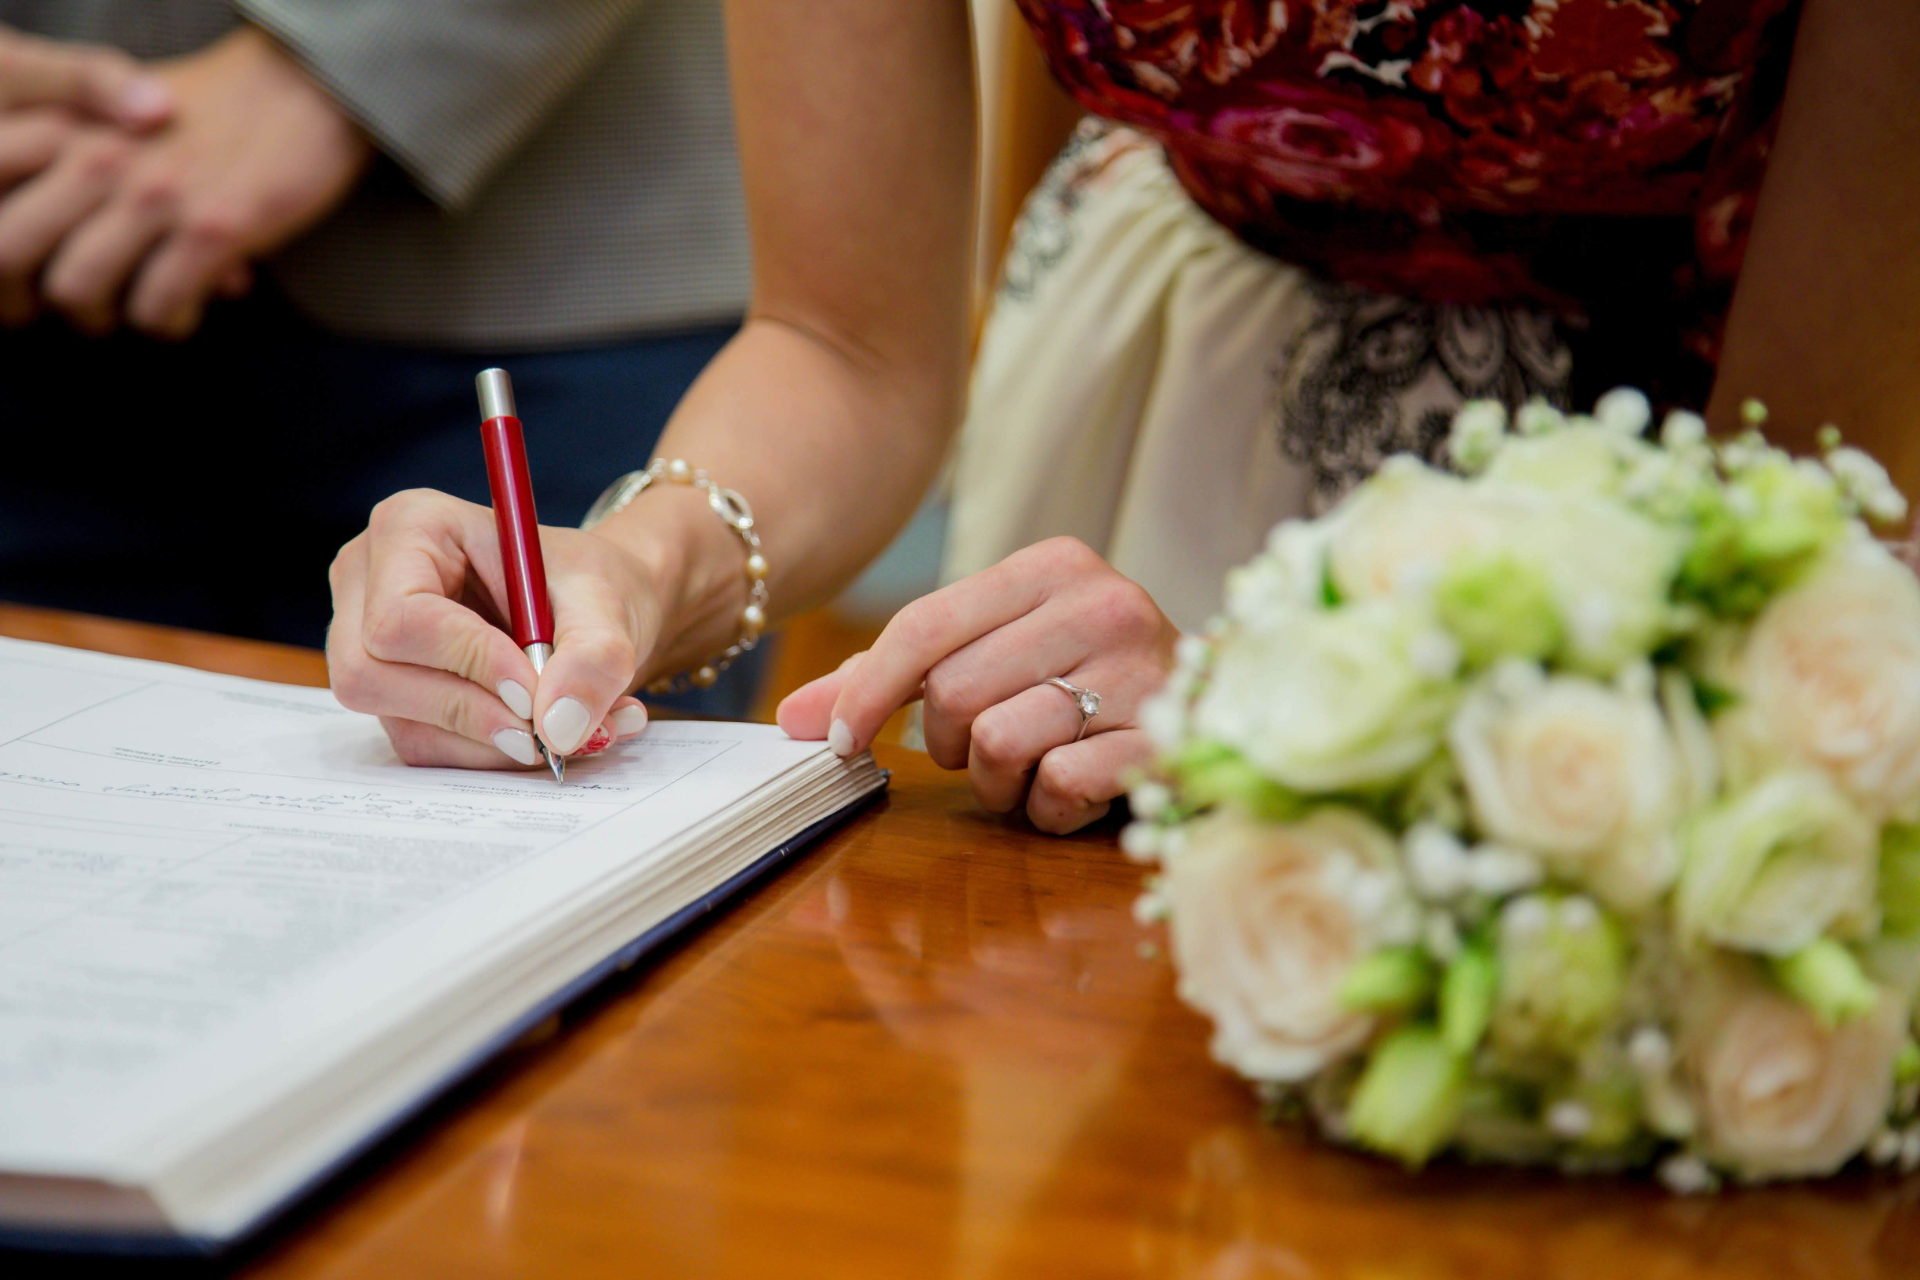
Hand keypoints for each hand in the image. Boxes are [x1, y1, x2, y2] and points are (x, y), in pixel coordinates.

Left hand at [2, 25, 371, 337]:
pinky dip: (168, 322)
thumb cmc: (221, 112)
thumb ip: (78, 165)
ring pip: (75, 289)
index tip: (21, 276)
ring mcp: (151, 195)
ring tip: (133, 307)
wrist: (305, 91)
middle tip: (72, 305)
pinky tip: (188, 308)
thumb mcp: (121, 118)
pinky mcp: (211, 229)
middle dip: (29, 297)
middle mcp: (95, 157)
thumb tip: (60, 232)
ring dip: (101, 317)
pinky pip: (157, 307)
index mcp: (64, 128)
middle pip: (8, 252)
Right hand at [328, 490, 657, 770]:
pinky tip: (539, 732)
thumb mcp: (606, 603)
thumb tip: (559, 727)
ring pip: (400, 722)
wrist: (589, 606)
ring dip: (491, 742)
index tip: (534, 690)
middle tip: (546, 727)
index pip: (401, 616)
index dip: (468, 661)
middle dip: (469, 712)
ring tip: (566, 727)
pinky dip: (488, 752)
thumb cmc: (584, 583)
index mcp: (411, 527)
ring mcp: (365, 642)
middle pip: (371, 675)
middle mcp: (369, 582)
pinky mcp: (390, 693)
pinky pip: (422, 745)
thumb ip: (594, 657)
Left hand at [776, 537, 1178, 833]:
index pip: (926, 626)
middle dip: (952, 742)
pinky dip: (1050, 806)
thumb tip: (792, 720)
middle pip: (955, 692)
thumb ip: (893, 677)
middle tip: (987, 747)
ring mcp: (1141, 671)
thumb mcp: (998, 652)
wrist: (1224, 710)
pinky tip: (1077, 787)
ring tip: (1037, 767)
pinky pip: (1059, 788)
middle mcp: (1103, 604)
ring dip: (1000, 781)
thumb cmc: (1086, 682)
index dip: (867, 691)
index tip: (835, 742)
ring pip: (1000, 743)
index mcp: (1053, 566)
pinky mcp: (1166, 741)